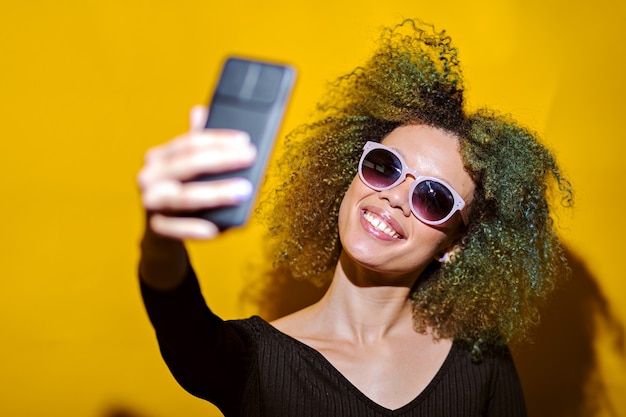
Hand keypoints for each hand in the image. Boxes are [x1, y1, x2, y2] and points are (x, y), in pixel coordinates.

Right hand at [137, 106, 256, 239]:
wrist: (164, 233)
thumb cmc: (184, 193)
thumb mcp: (192, 170)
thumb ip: (200, 146)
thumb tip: (201, 111)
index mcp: (159, 157)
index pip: (190, 142)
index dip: (218, 139)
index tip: (244, 140)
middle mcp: (149, 176)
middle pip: (188, 163)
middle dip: (222, 159)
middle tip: (250, 157)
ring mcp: (150, 202)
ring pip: (184, 196)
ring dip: (216, 193)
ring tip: (244, 191)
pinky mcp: (155, 228)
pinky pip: (176, 228)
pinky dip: (195, 228)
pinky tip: (215, 228)